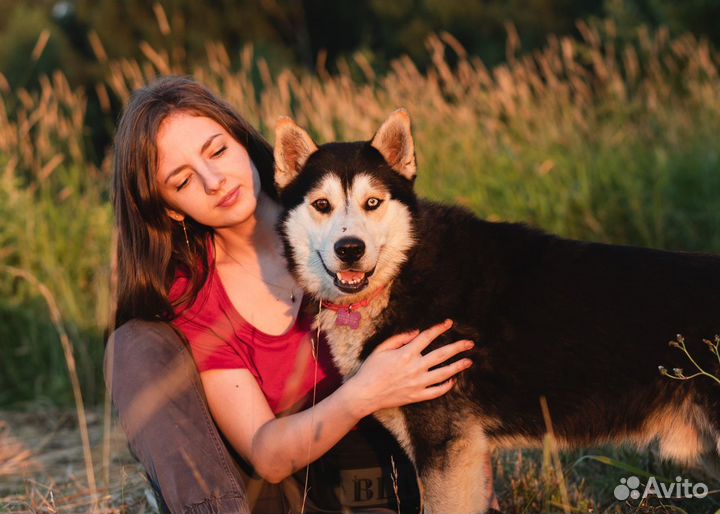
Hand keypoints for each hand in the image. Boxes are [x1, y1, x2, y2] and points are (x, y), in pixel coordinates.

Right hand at [342, 319, 473, 417]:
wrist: (365, 394)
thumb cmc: (371, 369)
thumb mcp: (381, 348)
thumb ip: (400, 338)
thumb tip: (417, 332)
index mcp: (406, 353)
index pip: (427, 337)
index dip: (440, 328)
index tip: (449, 323)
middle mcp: (415, 367)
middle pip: (442, 354)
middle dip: (458, 347)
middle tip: (470, 343)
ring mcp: (418, 383)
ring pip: (444, 373)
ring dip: (458, 366)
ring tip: (469, 361)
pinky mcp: (417, 396)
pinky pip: (436, 391)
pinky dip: (446, 386)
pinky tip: (452, 380)